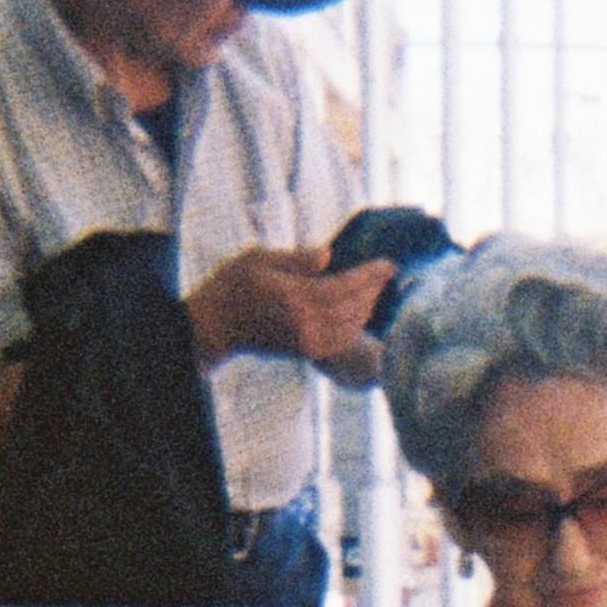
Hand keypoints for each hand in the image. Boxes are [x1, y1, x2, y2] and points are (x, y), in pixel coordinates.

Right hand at [185, 244, 395, 378]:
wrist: (216, 324)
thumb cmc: (234, 284)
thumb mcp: (259, 258)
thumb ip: (296, 258)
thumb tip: (329, 255)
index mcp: (293, 297)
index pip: (343, 286)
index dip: (369, 276)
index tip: (390, 264)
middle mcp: (304, 323)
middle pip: (352, 307)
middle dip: (374, 289)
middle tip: (387, 273)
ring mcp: (306, 340)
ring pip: (350, 327)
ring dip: (368, 308)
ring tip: (376, 290)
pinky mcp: (305, 351)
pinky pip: (341, 342)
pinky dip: (356, 328)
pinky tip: (360, 314)